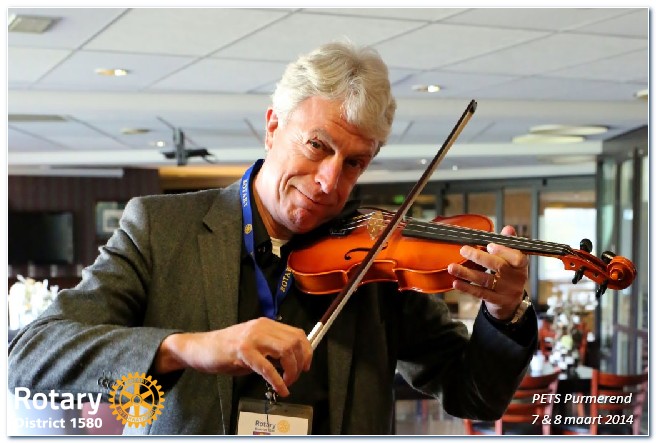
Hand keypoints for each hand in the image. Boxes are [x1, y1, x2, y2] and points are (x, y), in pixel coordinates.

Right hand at [154, 317, 312, 396]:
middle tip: (294, 378)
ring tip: (286, 383)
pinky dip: (277, 381)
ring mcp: (252, 337)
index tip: (306, 365)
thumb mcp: (253, 345)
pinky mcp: (242, 350)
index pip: (296, 333)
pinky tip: (279, 389)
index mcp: (265, 324)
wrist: (200, 348)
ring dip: (291, 371)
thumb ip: (271, 350)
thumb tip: (289, 363)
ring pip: (285, 351)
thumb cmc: (225, 349)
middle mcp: (261, 327)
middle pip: (295, 342)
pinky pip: (267, 367)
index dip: (306, 351)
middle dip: (300, 363)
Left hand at [447, 225, 528, 320]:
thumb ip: (509, 243)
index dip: (504, 251)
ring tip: (452, 267)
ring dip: (467, 273)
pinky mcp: (495, 301)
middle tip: (463, 250)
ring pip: (485, 280)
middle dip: (480, 257)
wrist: (511, 302)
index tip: (488, 245)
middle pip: (498, 267)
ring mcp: (505, 291)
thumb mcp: (513, 260)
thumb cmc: (509, 274)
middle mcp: (515, 279)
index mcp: (521, 266)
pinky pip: (480, 293)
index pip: (518, 258)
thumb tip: (508, 229)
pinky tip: (455, 282)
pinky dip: (467, 288)